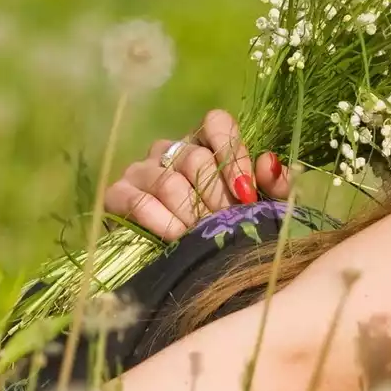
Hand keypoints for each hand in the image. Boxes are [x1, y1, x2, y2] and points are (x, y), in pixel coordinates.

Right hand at [101, 109, 293, 240]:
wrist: (178, 267)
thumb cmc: (222, 228)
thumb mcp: (257, 208)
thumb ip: (273, 186)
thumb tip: (269, 163)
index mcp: (204, 143)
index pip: (216, 123)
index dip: (234, 155)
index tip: (247, 193)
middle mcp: (170, 150)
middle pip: (195, 158)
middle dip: (216, 197)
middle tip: (227, 223)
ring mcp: (140, 170)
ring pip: (168, 181)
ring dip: (191, 213)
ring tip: (204, 236)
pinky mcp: (116, 194)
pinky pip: (138, 201)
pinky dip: (161, 222)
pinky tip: (177, 238)